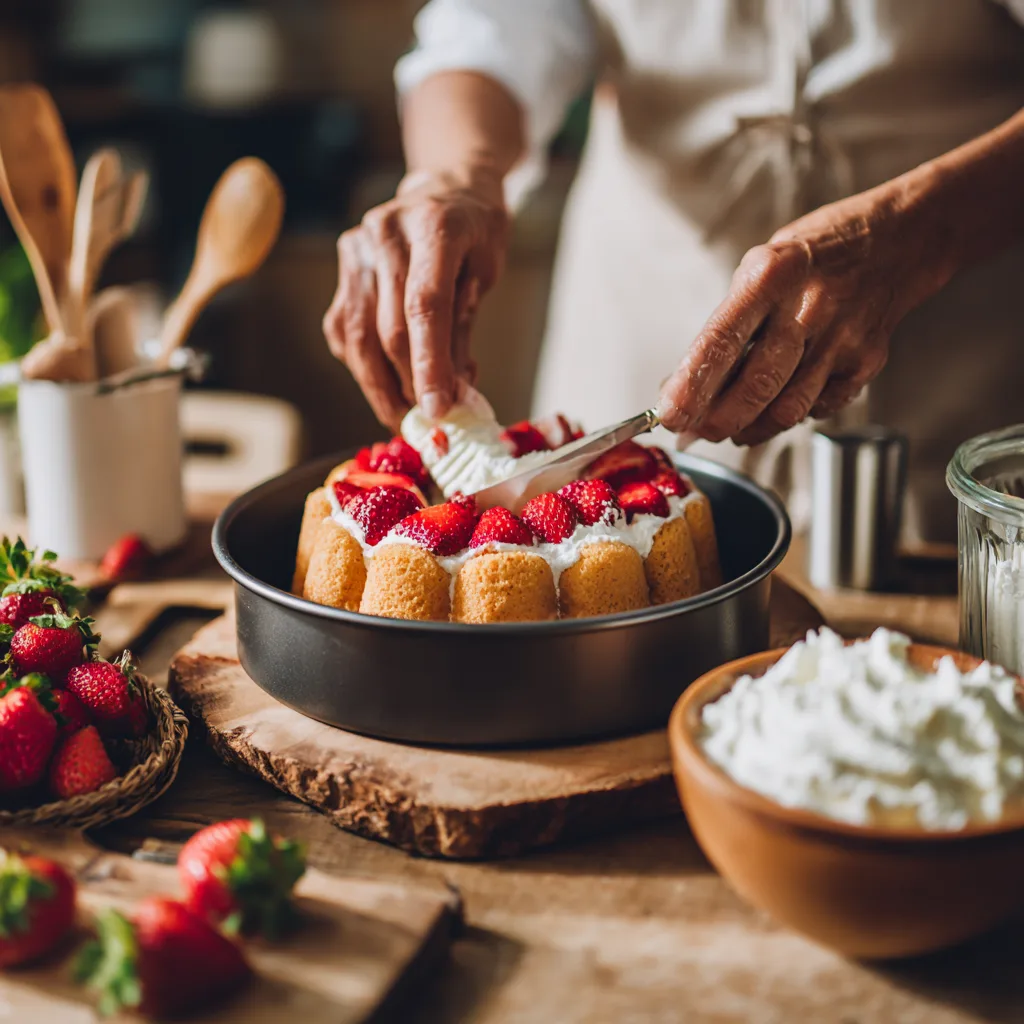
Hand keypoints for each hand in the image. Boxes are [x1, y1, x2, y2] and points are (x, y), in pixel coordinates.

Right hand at [323, 167, 508, 429]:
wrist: (446, 188)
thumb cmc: (476, 232)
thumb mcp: (486, 272)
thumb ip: (463, 327)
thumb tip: (453, 394)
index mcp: (433, 226)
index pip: (425, 305)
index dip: (430, 364)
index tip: (439, 410)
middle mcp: (386, 232)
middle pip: (388, 327)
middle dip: (407, 384)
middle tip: (427, 422)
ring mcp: (357, 248)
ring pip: (358, 335)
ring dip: (378, 385)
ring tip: (403, 416)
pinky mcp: (344, 268)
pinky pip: (345, 329)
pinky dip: (363, 364)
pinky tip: (385, 382)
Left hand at [656, 188, 946, 446]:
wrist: (898, 241)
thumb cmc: (815, 255)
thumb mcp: (761, 268)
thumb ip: (728, 324)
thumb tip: (684, 385)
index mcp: (771, 276)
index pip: (721, 342)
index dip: (692, 386)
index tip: (670, 415)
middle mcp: (809, 308)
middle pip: (757, 386)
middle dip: (717, 420)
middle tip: (694, 431)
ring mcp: (842, 339)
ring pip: (787, 409)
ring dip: (749, 428)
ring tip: (728, 425)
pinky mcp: (865, 363)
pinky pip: (817, 408)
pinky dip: (787, 417)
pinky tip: (775, 404)